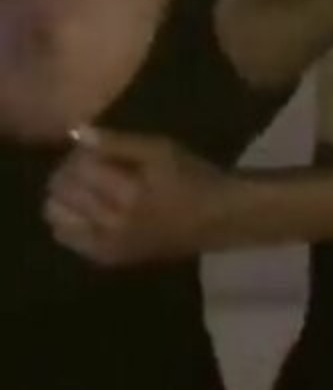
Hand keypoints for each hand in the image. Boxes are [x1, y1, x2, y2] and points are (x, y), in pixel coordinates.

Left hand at [44, 127, 227, 264]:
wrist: (217, 221)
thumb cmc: (193, 179)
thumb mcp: (161, 149)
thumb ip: (117, 142)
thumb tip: (76, 131)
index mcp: (129, 193)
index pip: (79, 166)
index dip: (81, 152)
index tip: (97, 148)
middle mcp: (113, 223)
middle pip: (63, 190)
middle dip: (69, 171)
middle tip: (90, 166)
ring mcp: (108, 245)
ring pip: (57, 215)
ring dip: (64, 196)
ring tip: (86, 188)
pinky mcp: (108, 258)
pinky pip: (67, 237)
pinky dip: (67, 219)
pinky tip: (87, 210)